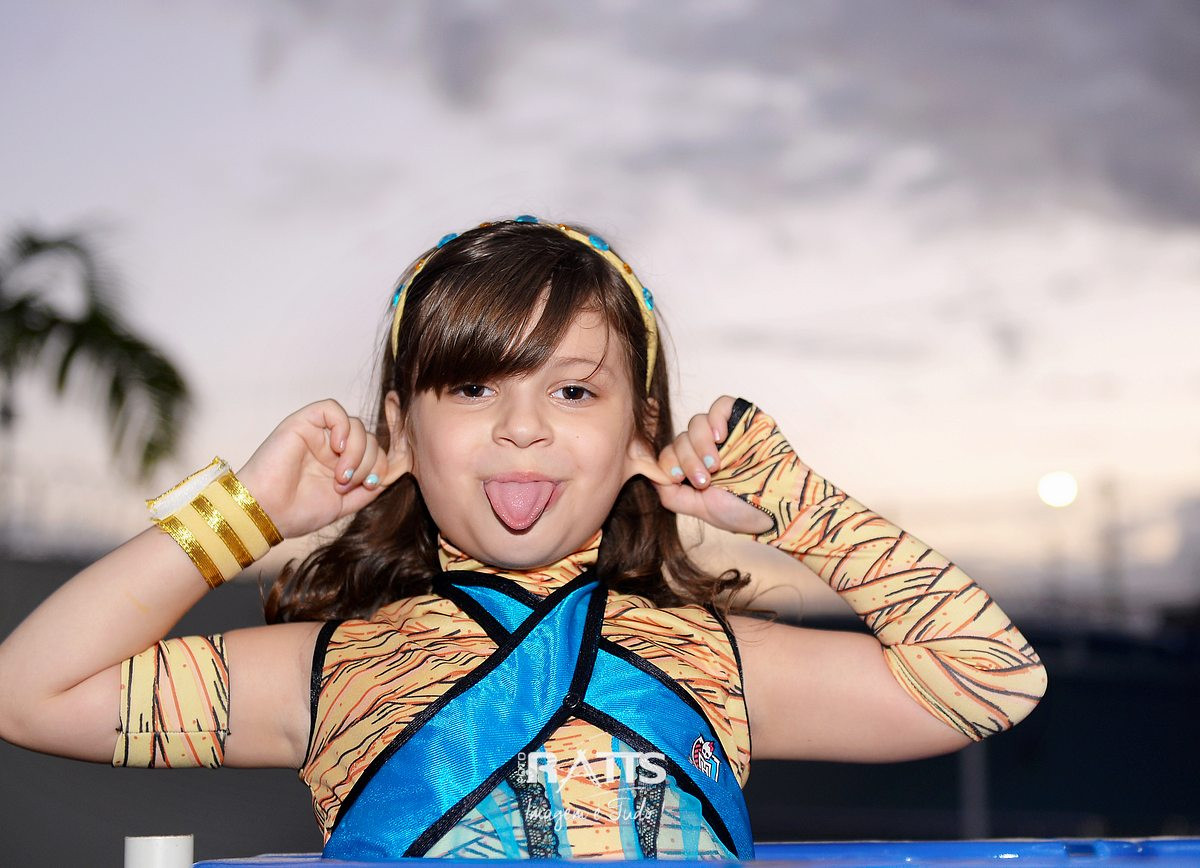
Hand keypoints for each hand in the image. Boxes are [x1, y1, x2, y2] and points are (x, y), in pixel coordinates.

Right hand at [234, 399, 409, 538]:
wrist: (266, 513)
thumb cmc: (297, 512)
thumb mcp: (344, 504)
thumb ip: (367, 488)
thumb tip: (390, 474)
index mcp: (340, 464)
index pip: (374, 452)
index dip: (380, 465)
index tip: (370, 485)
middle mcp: (330, 446)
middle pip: (369, 438)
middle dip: (368, 462)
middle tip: (346, 482)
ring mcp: (317, 434)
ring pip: (356, 425)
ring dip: (357, 451)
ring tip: (340, 474)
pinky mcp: (302, 422)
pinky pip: (332, 409)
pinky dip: (343, 426)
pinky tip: (339, 447)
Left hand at [647, 395, 772, 534]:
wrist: (778, 507)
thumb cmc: (741, 510)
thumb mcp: (698, 508)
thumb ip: (671, 494)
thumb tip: (652, 475)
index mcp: (694, 465)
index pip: (668, 453)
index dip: (668, 462)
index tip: (677, 476)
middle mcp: (706, 446)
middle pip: (680, 438)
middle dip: (688, 459)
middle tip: (706, 478)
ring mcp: (724, 431)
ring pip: (695, 422)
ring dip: (700, 443)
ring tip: (717, 463)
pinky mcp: (742, 418)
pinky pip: (720, 405)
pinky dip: (715, 417)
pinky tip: (720, 435)